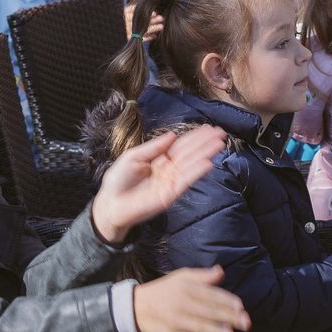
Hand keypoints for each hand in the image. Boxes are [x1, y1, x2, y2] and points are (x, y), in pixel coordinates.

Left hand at [91, 126, 228, 240]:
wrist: (111, 204)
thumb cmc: (119, 180)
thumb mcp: (133, 156)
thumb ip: (153, 147)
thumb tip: (173, 135)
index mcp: (160, 158)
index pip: (181, 145)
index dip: (195, 136)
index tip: (209, 127)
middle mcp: (169, 169)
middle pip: (190, 153)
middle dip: (205, 142)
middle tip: (221, 132)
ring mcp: (171, 181)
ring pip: (191, 165)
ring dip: (206, 154)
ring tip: (219, 144)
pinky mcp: (171, 194)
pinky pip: (186, 181)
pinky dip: (197, 172)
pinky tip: (208, 163)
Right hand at [132, 266, 249, 331]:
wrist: (136, 307)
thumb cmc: (165, 291)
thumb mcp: (181, 277)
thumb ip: (203, 276)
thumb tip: (221, 272)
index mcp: (186, 288)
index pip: (211, 295)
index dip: (227, 301)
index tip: (240, 307)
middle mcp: (181, 304)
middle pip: (208, 311)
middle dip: (228, 317)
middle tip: (245, 323)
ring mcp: (175, 322)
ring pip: (199, 327)